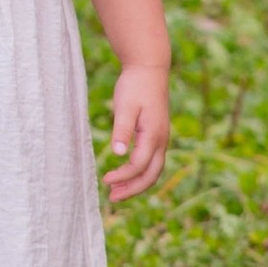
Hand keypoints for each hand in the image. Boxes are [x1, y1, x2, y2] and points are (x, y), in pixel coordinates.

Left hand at [103, 61, 170, 204]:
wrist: (149, 68)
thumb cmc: (135, 85)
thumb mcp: (125, 105)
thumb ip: (122, 130)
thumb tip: (118, 154)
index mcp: (154, 135)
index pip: (139, 165)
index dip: (123, 176)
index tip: (105, 180)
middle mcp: (162, 140)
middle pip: (151, 175)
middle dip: (133, 189)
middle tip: (112, 198)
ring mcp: (162, 138)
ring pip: (153, 170)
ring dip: (136, 183)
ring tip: (116, 192)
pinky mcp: (157, 135)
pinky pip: (152, 161)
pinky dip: (140, 172)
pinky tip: (126, 173)